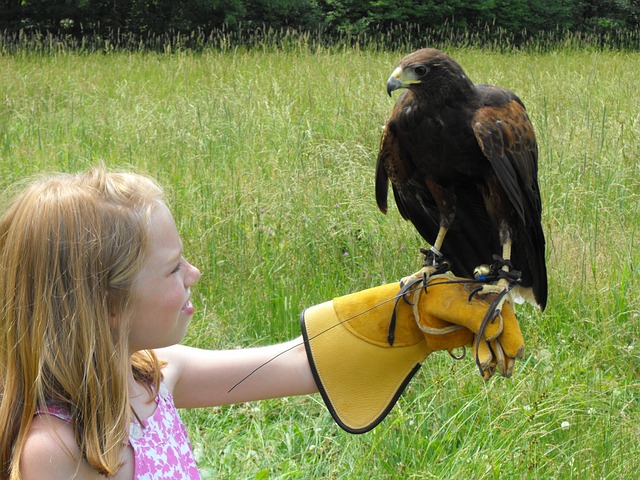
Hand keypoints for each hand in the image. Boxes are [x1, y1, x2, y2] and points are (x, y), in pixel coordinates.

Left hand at [408, 273, 524, 378]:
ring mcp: (484, 324)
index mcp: (487, 295)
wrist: (417, 308)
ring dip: (499, 359)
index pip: (504, 315)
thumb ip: (473, 316)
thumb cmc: (433, 300)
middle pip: (505, 331)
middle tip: (507, 369)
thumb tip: (496, 331)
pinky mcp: (475, 336)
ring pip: (496, 343)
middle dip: (507, 351)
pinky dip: (487, 360)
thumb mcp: (451, 305)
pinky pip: (485, 349)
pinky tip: (487, 371)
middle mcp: (490, 309)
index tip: (514, 352)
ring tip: (500, 373)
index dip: (511, 333)